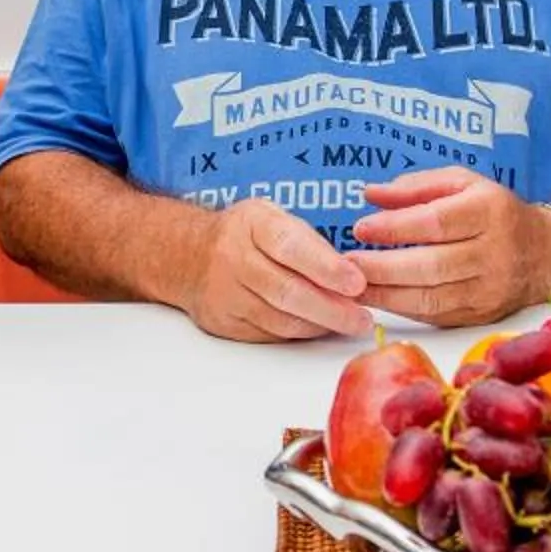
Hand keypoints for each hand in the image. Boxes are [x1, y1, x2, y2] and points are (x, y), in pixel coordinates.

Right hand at [178, 199, 373, 342]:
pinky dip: (299, 332)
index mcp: (253, 223)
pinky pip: (269, 333)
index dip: (327, 268)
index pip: (291, 247)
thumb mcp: (274, 218)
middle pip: (287, 291)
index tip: (358, 283)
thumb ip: (309, 242)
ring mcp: (225, 293)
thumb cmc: (247, 236)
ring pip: (280, 318)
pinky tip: (318, 326)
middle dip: (331, 308)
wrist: (188, 255)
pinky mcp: (223, 321)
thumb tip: (353, 274)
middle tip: (362, 319)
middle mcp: (234, 257)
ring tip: (349, 324)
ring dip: (320, 324)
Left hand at [343, 168, 550, 326]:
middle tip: (346, 265)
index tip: (360, 228)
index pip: (436, 222)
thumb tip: (369, 194)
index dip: (395, 227)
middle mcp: (493, 253)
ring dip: (385, 295)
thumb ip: (417, 186)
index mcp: (489, 211)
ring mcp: (489, 289)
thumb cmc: (494, 211)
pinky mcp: (481, 315)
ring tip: (351, 287)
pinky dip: (401, 309)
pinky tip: (376, 299)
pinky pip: (435, 315)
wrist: (544, 254)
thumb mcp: (463, 184)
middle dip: (382, 268)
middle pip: (431, 266)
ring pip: (431, 297)